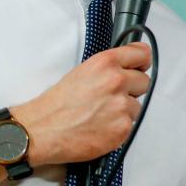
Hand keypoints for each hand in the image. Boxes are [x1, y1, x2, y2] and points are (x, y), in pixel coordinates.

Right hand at [13, 42, 151, 165]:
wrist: (41, 131)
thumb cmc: (56, 104)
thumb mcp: (82, 72)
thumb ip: (108, 68)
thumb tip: (127, 69)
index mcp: (106, 63)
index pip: (143, 54)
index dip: (141, 62)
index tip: (139, 67)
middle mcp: (116, 81)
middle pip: (144, 81)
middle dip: (132, 89)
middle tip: (113, 98)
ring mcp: (121, 105)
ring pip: (137, 106)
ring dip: (125, 111)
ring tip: (101, 115)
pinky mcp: (123, 128)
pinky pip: (131, 125)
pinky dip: (119, 127)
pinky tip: (101, 127)